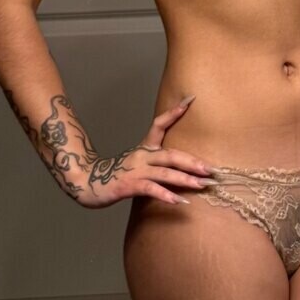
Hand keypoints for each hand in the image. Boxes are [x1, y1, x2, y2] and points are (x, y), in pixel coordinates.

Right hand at [75, 97, 215, 209]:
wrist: (88, 183)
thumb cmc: (118, 174)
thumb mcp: (138, 162)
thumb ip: (156, 161)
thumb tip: (180, 164)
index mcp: (145, 147)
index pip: (160, 124)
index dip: (174, 111)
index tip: (191, 99)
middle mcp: (142, 155)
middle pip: (171, 154)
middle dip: (193, 162)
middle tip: (212, 169)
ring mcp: (136, 170)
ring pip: (165, 172)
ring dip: (185, 179)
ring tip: (202, 185)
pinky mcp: (129, 185)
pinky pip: (150, 189)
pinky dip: (165, 194)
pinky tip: (178, 201)